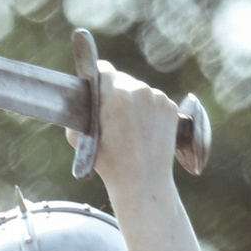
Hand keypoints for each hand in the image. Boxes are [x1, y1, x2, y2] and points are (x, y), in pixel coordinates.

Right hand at [78, 63, 188, 201]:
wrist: (142, 182)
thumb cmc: (108, 163)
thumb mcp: (79, 137)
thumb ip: (80, 112)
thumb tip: (80, 98)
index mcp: (115, 93)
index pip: (104, 69)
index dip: (98, 76)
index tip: (97, 85)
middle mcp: (139, 89)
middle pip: (122, 80)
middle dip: (116, 92)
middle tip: (113, 115)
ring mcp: (158, 98)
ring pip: (140, 91)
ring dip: (134, 102)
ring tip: (130, 128)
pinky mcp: (171, 108)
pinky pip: (156, 102)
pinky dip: (150, 112)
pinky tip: (145, 130)